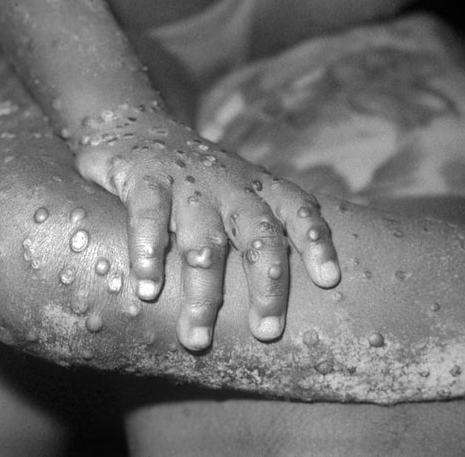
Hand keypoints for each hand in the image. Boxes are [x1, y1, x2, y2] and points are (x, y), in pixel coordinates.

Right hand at [73, 111, 339, 349]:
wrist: (135, 126)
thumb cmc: (193, 180)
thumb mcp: (232, 191)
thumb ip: (254, 228)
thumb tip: (282, 297)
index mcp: (257, 187)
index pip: (299, 208)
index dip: (316, 241)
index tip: (329, 280)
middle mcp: (229, 184)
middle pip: (260, 234)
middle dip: (267, 284)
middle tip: (266, 332)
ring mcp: (188, 181)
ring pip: (205, 240)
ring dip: (203, 292)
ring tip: (196, 337)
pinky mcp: (145, 177)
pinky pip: (150, 216)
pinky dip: (149, 253)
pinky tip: (148, 289)